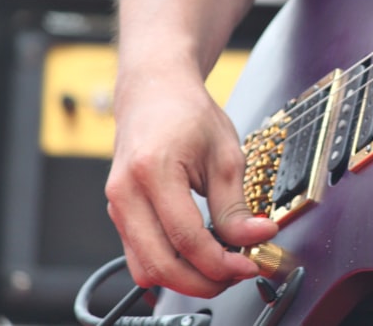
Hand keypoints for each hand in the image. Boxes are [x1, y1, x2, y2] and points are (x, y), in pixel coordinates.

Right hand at [105, 63, 277, 296]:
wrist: (154, 91)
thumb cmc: (187, 114)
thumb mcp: (225, 154)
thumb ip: (236, 204)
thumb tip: (257, 238)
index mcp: (153, 171)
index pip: (186, 237)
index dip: (221, 261)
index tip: (249, 264)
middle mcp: (125, 193)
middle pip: (160, 264)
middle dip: (203, 281)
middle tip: (237, 274)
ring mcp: (116, 206)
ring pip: (146, 269)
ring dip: (185, 279)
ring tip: (221, 268)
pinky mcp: (118, 214)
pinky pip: (140, 256)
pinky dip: (171, 265)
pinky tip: (199, 256)